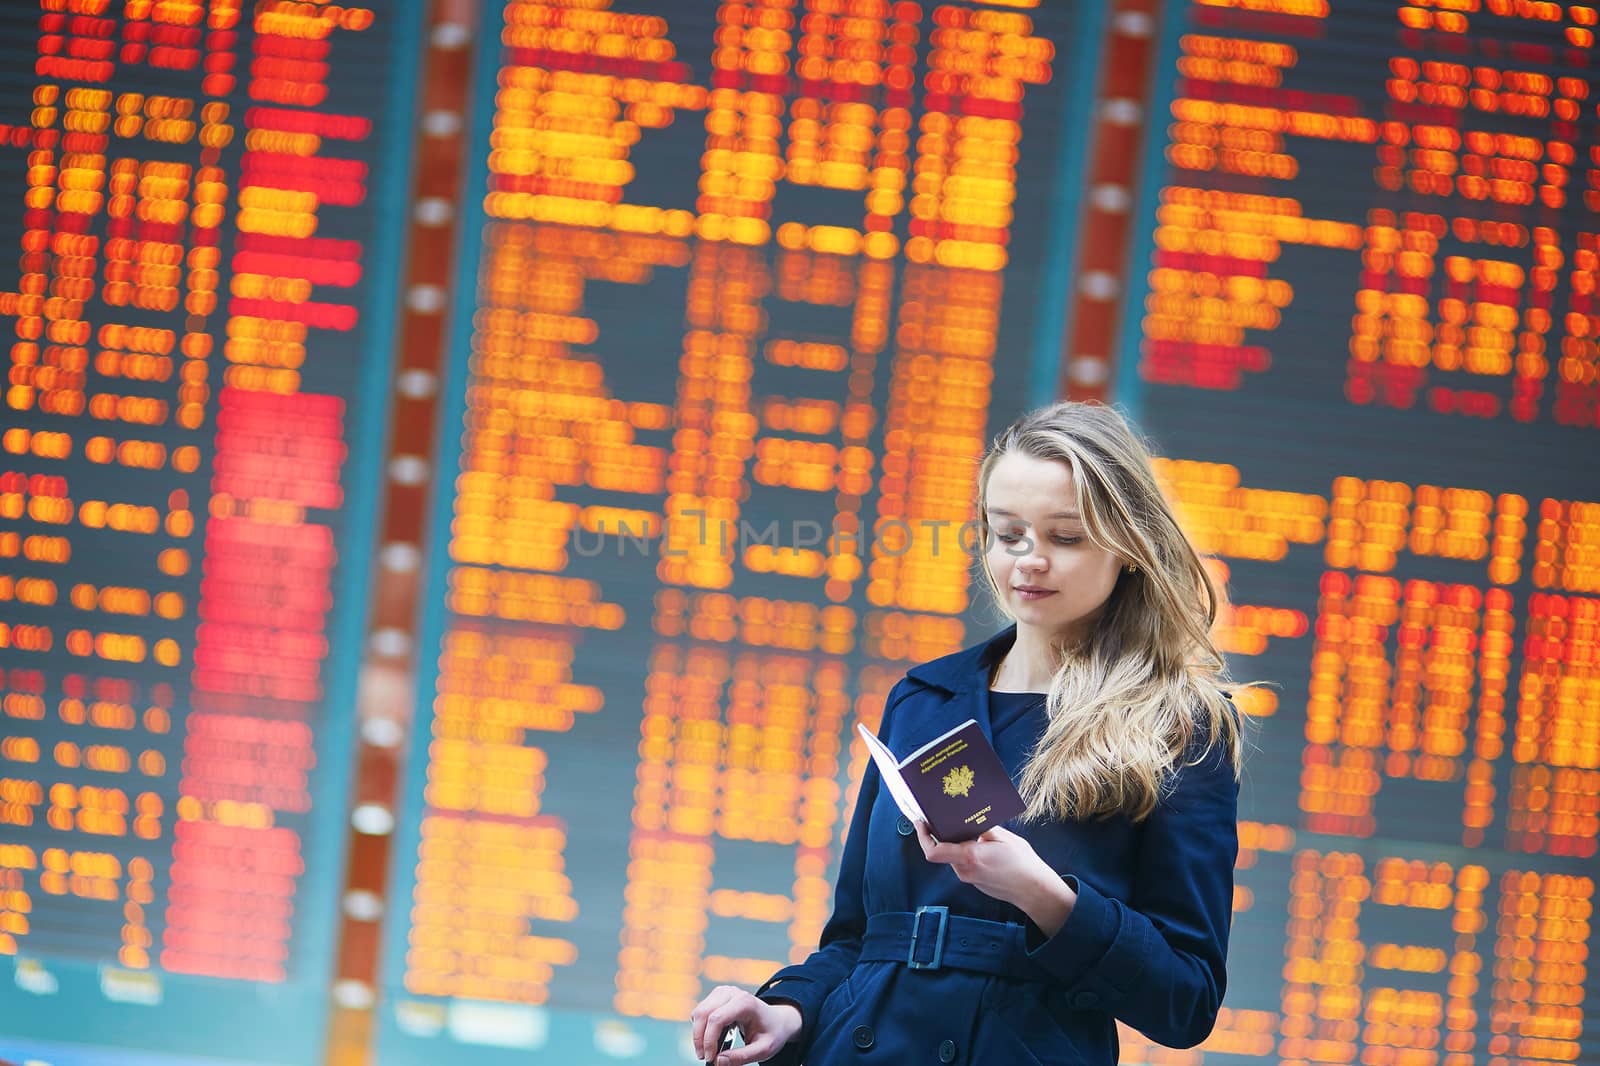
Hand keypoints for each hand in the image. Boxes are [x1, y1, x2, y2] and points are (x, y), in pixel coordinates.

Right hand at [690, 985, 801, 1065]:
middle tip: (704, 1057)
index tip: (710, 1058)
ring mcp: (723, 992)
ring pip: (699, 1012)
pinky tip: (710, 1040)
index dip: (709, 1040)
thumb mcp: (763, 1050)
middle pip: (703, 1014)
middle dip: (699, 1039)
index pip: (717, 1019)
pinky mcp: (717, 996)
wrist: (777, 1020)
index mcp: (745, 1002)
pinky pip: (700, 1012)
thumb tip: (718, 1061)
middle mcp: (732, 993)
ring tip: (707, 1051)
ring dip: (698, 1034)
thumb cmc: (772, 1033)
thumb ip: (742, 1057)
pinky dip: (700, 1028)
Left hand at [914, 821, 1076, 936]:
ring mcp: (969, 878)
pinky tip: (978, 843)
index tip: (920, 822)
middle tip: (944, 817)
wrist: (1033, 891)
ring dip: (955, 843)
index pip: (933, 850)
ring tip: (967, 828)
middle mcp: (965, 870)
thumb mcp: (1003, 837)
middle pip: (942, 850)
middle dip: (941, 834)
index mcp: (969, 856)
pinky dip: (965, 852)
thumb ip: (983, 828)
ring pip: (953, 857)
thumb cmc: (1022, 864)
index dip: (922, 836)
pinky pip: (963, 864)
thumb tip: (970, 820)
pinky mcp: (975, 882)